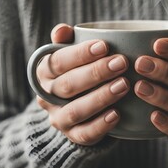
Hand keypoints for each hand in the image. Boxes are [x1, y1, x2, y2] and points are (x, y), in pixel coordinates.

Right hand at [36, 24, 129, 145]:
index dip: (79, 54)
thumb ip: (66, 40)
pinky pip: (84, 134)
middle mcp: (46, 97)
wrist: (77, 105)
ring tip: (124, 85)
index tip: (104, 46)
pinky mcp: (73, 136)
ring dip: (100, 97)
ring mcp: (58, 119)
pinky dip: (101, 125)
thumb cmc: (78, 70)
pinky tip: (117, 114)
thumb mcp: (70, 53)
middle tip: (121, 63)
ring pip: (75, 111)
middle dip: (96, 73)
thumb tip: (62, 30)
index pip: (57, 61)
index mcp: (43, 73)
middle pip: (68, 85)